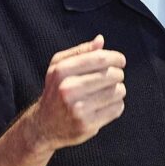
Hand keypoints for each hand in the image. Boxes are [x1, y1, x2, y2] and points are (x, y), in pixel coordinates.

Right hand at [26, 34, 125, 153]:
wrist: (44, 125)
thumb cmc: (56, 90)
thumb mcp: (59, 67)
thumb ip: (80, 51)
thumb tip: (100, 40)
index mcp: (61, 70)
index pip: (99, 58)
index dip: (115, 58)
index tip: (120, 61)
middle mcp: (68, 89)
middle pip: (111, 75)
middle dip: (117, 74)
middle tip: (114, 77)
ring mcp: (77, 108)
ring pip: (117, 92)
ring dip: (118, 90)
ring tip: (108, 91)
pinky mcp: (87, 124)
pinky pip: (116, 109)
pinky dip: (116, 105)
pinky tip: (106, 105)